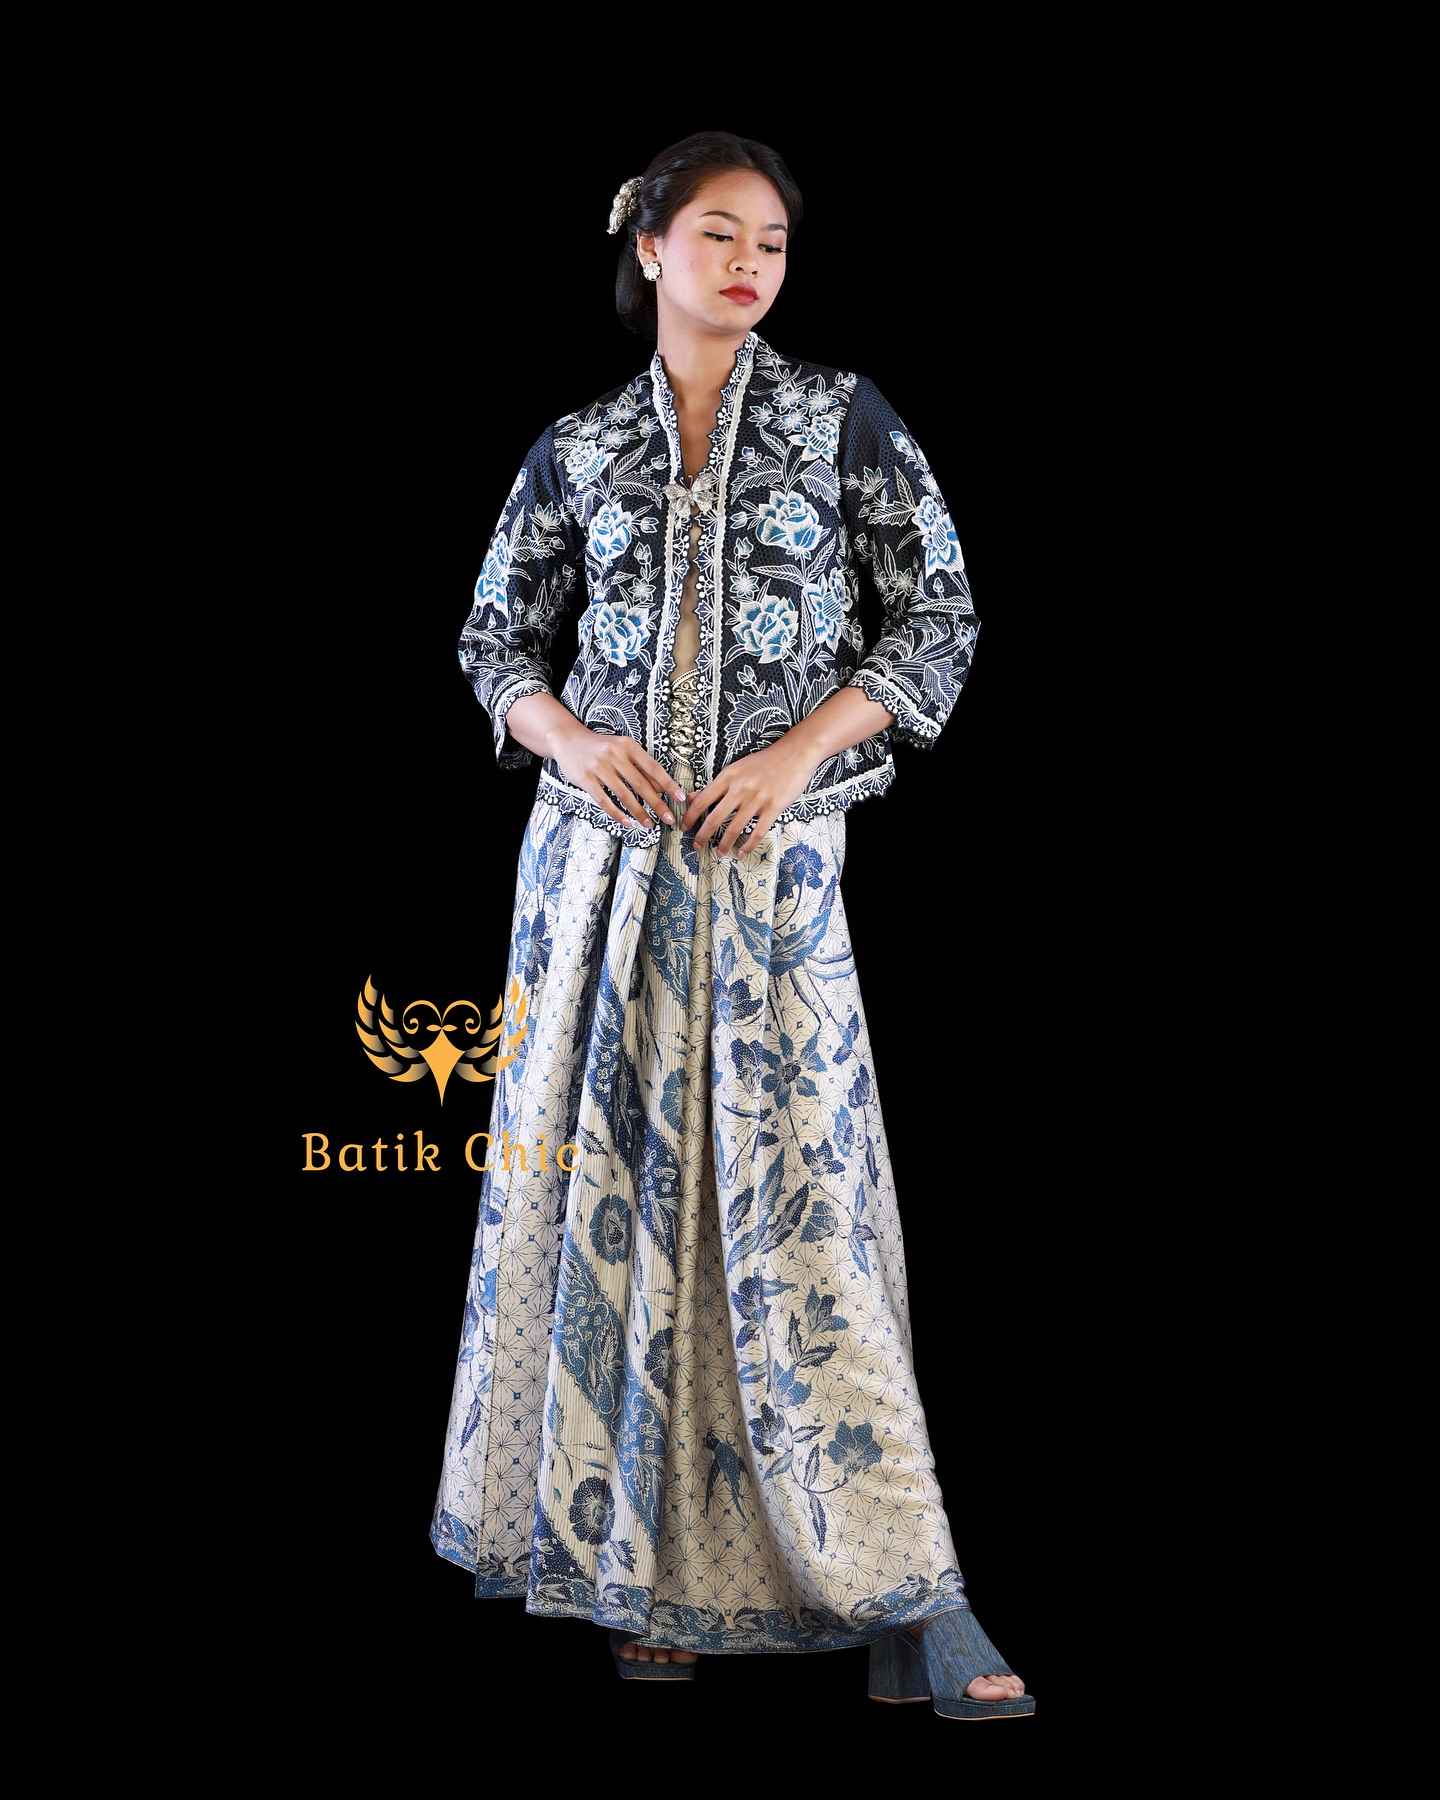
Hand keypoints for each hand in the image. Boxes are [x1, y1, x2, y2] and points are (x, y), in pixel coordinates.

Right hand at [551, 721, 686, 832]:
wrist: (567, 739)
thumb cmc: (600, 746)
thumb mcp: (622, 748)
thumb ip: (641, 766)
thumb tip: (662, 787)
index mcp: (628, 745)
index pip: (653, 767)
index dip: (668, 784)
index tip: (681, 798)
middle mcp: (614, 755)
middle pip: (641, 784)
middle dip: (657, 804)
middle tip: (669, 819)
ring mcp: (599, 767)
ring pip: (624, 795)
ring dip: (639, 812)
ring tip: (649, 824)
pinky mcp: (585, 779)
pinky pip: (604, 800)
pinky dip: (617, 814)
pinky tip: (627, 823)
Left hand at [680, 736, 823, 855]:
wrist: (794, 754)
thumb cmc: (764, 762)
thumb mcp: (735, 768)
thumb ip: (715, 785)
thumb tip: (691, 796)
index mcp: (728, 777)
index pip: (702, 800)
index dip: (690, 816)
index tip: (683, 827)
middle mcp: (740, 789)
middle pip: (715, 818)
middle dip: (702, 835)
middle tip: (696, 846)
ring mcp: (757, 799)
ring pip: (735, 828)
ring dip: (724, 844)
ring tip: (719, 854)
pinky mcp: (774, 807)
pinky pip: (758, 832)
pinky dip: (748, 845)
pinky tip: (741, 853)